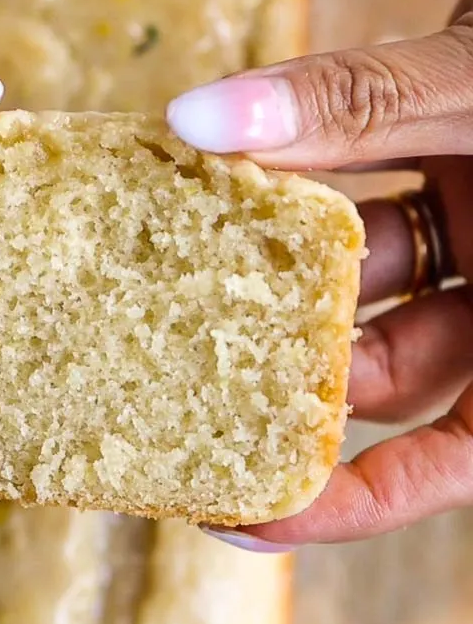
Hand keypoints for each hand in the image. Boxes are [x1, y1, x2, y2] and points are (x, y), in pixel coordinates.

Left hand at [167, 0, 472, 548]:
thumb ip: (353, 107)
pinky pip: (359, 213)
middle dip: (286, 373)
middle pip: (381, 372)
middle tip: (178, 383)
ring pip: (360, 289)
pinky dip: (299, 202)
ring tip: (180, 277)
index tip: (243, 516)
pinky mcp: (443, 179)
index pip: (450, 458)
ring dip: (276, 275)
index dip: (349, 501)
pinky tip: (226, 190)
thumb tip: (196, 120)